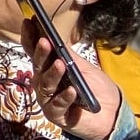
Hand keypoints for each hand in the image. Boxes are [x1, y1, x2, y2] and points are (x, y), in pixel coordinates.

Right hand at [24, 22, 121, 139]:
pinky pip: (57, 106)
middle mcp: (44, 84)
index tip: (28, 23)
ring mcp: (48, 100)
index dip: (30, 39)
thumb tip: (54, 36)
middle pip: (38, 67)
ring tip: (60, 64)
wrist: (111, 115)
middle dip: (40, 54)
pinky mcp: (57, 116)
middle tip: (44, 41)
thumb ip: (69, 55)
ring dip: (52, 74)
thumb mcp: (84, 68)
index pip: (35, 53)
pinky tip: (72, 90)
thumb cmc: (95, 90)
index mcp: (48, 70)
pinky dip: (64, 98)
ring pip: (45, 86)